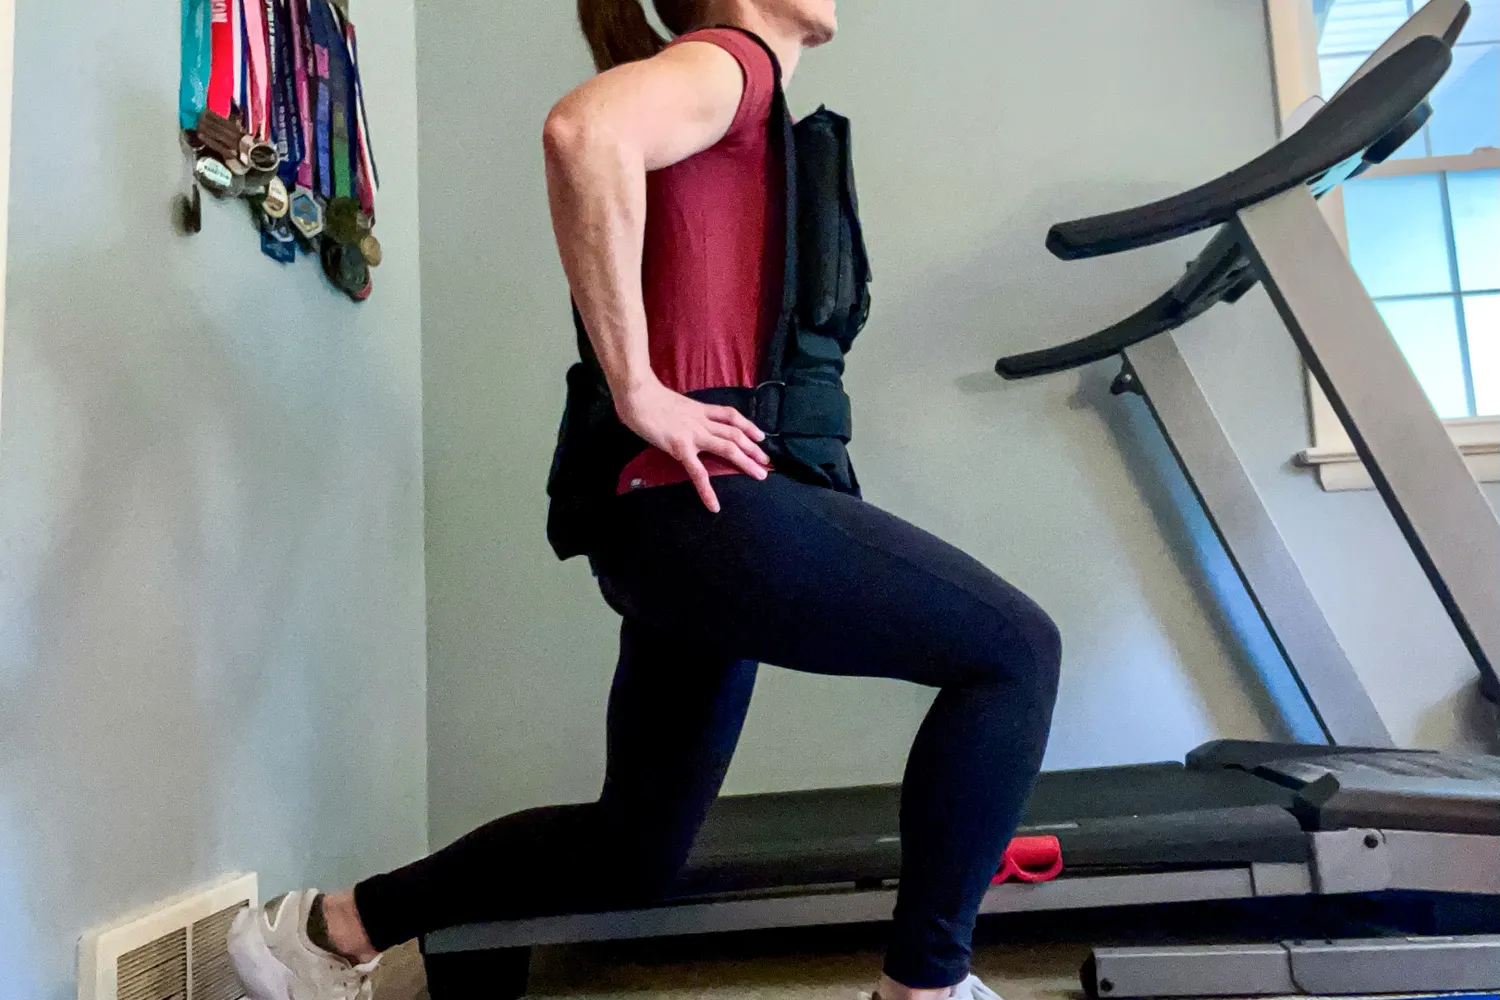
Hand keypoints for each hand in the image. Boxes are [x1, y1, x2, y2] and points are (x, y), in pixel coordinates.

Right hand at [617, 379, 770, 511]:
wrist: (638, 395)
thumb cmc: (648, 397)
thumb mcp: (673, 404)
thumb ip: (683, 414)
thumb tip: (682, 422)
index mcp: (699, 410)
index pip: (730, 416)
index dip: (748, 425)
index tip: (760, 435)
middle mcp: (701, 421)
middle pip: (735, 433)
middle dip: (753, 448)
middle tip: (767, 461)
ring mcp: (693, 434)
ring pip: (727, 448)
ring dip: (746, 461)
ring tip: (760, 475)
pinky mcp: (681, 447)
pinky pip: (698, 472)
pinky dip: (707, 490)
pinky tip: (713, 505)